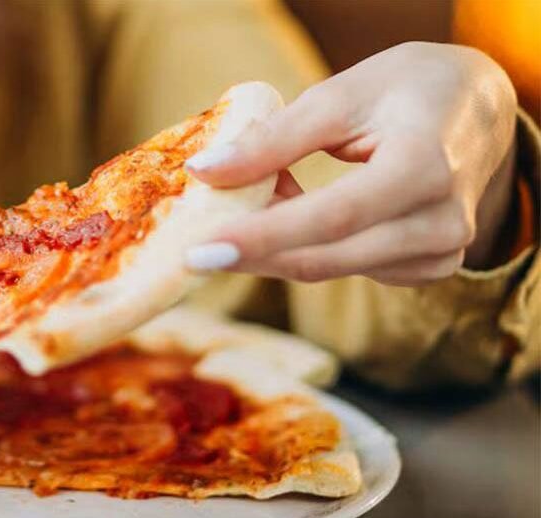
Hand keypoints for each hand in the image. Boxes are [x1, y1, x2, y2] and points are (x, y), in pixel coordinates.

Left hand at [184, 43, 517, 284]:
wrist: (479, 112)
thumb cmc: (410, 91)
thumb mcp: (342, 95)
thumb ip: (273, 138)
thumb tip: (204, 172)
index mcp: (424, 167)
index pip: (331, 217)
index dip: (262, 237)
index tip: (202, 250)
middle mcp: (440, 222)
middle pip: (326, 258)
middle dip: (254, 254)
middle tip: (195, 248)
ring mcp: (439, 252)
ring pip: (332, 269)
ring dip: (278, 247)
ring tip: (257, 204)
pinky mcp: (429, 268)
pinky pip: (350, 269)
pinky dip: (309, 249)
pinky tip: (295, 218)